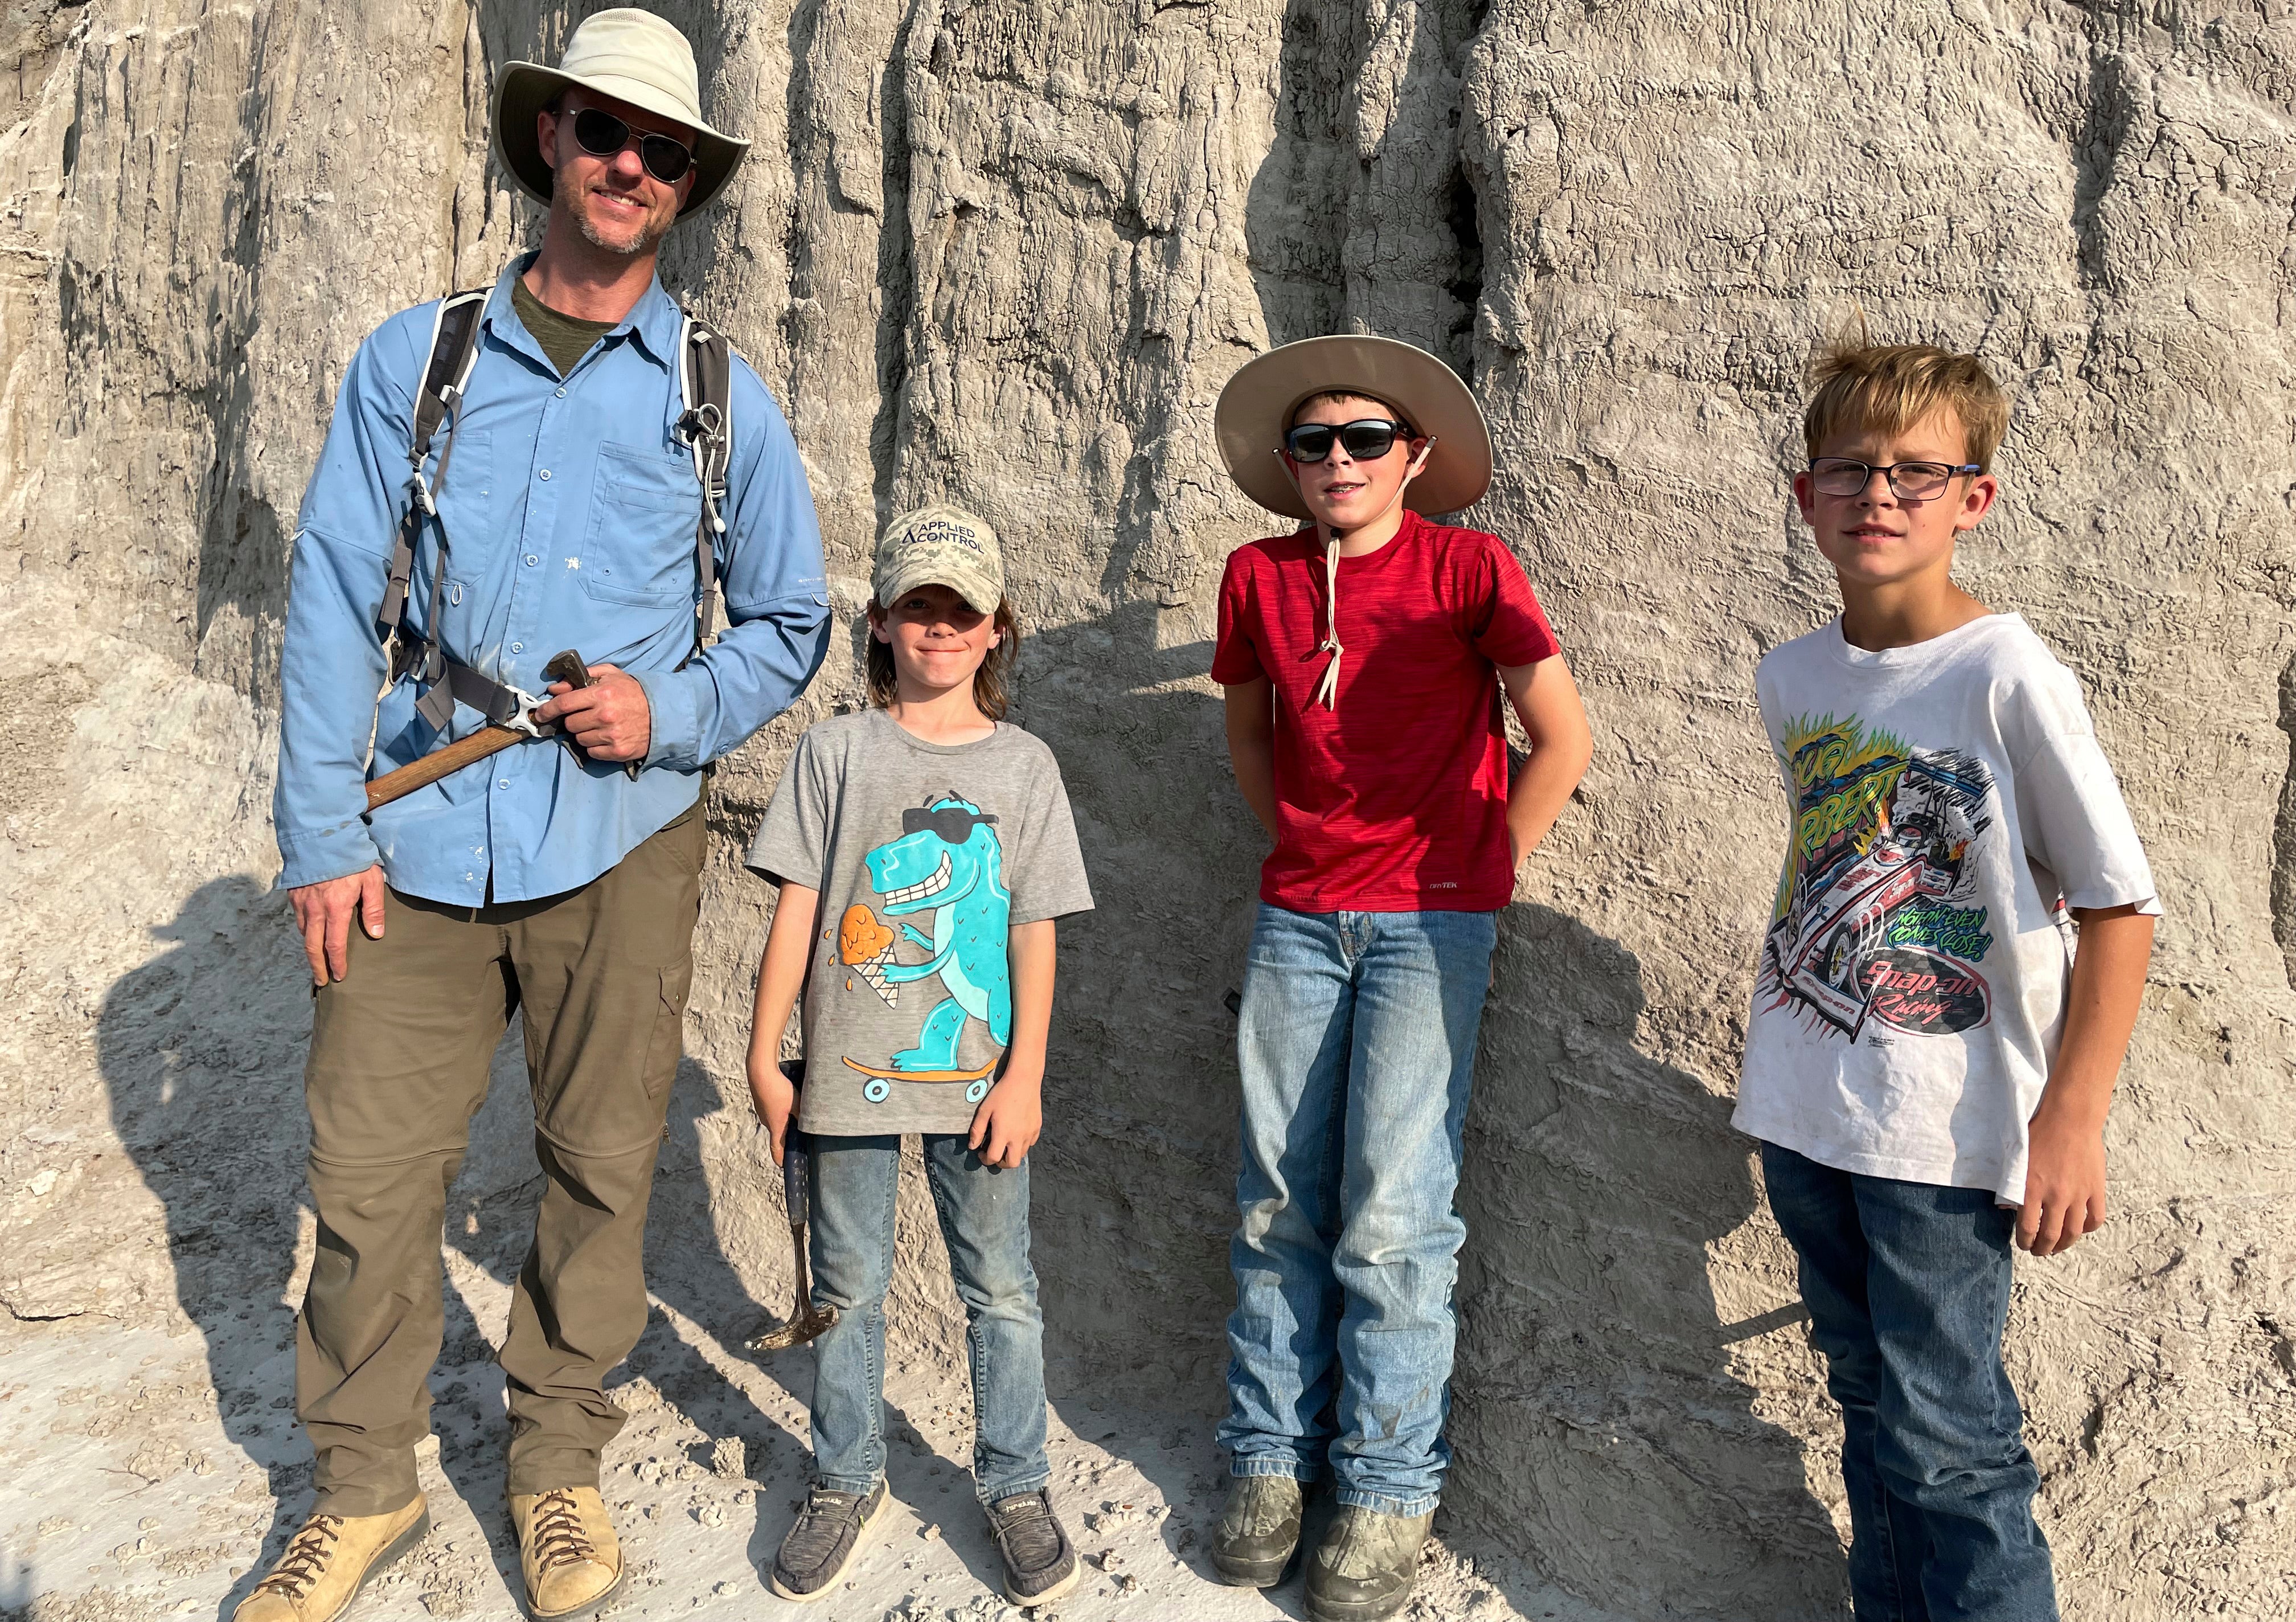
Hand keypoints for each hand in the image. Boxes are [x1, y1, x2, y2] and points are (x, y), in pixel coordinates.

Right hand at [289, 866, 385, 986]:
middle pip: (312, 946)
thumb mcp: (371, 880)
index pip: (334, 945)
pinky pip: (298, 917)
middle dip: (317, 966)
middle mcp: (315, 909)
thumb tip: (376, 934)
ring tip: (317, 959)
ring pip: (304, 932)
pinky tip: (310, 932)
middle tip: (321, 980)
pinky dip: (304, 929)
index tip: (339, 976)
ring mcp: (301, 901)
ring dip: (310, 948)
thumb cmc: (351, 856)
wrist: (321, 833)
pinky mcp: (293, 892)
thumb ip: (374, 908)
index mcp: (335, 908)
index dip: (337, 963)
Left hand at [536, 663, 650, 762]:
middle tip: (585, 717)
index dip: (547, 710)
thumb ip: (581, 677)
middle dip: (574, 720)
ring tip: (599, 727)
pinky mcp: (616, 751)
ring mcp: (611, 735)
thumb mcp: (610, 675)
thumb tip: (555, 688)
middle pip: (570, 724)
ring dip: (585, 733)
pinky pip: (591, 751)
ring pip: (579, 739)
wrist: (662, 715)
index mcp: (601, 694)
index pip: (564, 704)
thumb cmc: (633, 693)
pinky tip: (606, 738)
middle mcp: (604, 715)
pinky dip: (595, 746)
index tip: (540, 714)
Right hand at [747, 1050, 795, 1165]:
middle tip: (798, 1137)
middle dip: (787, 1137)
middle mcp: (766, 1121)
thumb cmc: (779, 1089)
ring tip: (794, 1114)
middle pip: (777, 1134)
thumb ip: (804, 1115)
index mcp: (775, 1126)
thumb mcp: (797, 1103)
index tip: (783, 1166)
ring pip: (775, 1120)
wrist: (760, 1071)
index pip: (776, 1149)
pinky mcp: (760, 1101)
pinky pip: (771, 1110)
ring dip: (784, 1120)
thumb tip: (810, 1124)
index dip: (780, 1159)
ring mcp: (762, 1111)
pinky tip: (785, 1100)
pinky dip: (779, 1110)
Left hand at [968, 1071, 1042, 1168]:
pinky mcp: (1037, 1127)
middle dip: (1001, 1163)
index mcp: (1003, 1133)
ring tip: (1005, 1144)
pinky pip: (1030, 1143)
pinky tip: (1016, 1134)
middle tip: (995, 1155)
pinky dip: (1022, 1144)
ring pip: (1022, 1155)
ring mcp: (1030, 1133)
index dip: (985, 1159)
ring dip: (1012, 1154)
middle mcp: (1018, 1137)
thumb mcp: (985, 1110)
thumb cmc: (1002, 1093)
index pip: (994, 1157)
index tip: (981, 1153)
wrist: (1024, 1079)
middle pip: (1011, 1163)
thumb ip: (978, 1130)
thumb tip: (972, 1146)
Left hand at [2017, 1105, 2107, 1255]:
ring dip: (2064, 1244)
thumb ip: (2011, 1184)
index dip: (2024, 1241)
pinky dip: (2087, 1228)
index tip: (2023, 1243)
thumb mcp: (2016, 1158)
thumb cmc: (2038, 1134)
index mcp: (2032, 1189)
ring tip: (2057, 1246)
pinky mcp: (2096, 1189)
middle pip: (2051, 1236)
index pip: (2027, 1228)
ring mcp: (2079, 1194)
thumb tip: (2006, 1208)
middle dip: (2042, 1248)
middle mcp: (2057, 1196)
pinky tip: (2079, 1228)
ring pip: (2073, 1232)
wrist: (2070, 1118)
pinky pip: (2095, 1219)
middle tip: (2039, 1250)